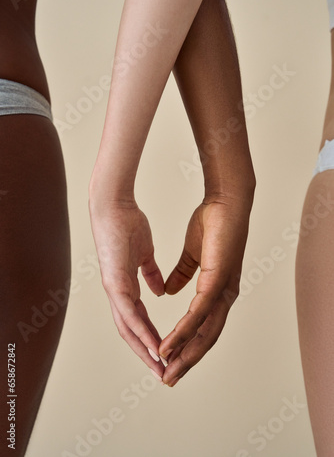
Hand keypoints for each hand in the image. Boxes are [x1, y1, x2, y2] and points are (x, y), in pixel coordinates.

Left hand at [88, 198, 164, 379]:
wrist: (115, 205)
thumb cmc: (128, 225)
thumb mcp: (144, 253)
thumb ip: (150, 273)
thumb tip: (157, 290)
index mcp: (125, 287)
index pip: (137, 320)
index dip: (150, 339)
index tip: (166, 354)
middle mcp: (118, 293)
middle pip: (131, 332)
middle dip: (147, 354)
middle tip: (163, 373)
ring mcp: (114, 289)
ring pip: (128, 328)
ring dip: (144, 349)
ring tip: (160, 367)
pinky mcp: (114, 281)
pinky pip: (128, 312)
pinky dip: (140, 330)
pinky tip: (153, 344)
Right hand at [159, 195, 252, 386]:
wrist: (225, 202)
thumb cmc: (210, 223)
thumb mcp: (191, 256)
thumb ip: (181, 274)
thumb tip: (169, 292)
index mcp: (216, 290)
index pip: (201, 327)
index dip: (185, 346)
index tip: (166, 360)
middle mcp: (223, 296)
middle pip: (205, 339)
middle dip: (184, 361)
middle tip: (167, 380)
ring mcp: (224, 290)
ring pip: (204, 333)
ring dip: (183, 354)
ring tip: (166, 370)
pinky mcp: (219, 281)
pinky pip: (200, 314)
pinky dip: (184, 332)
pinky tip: (169, 345)